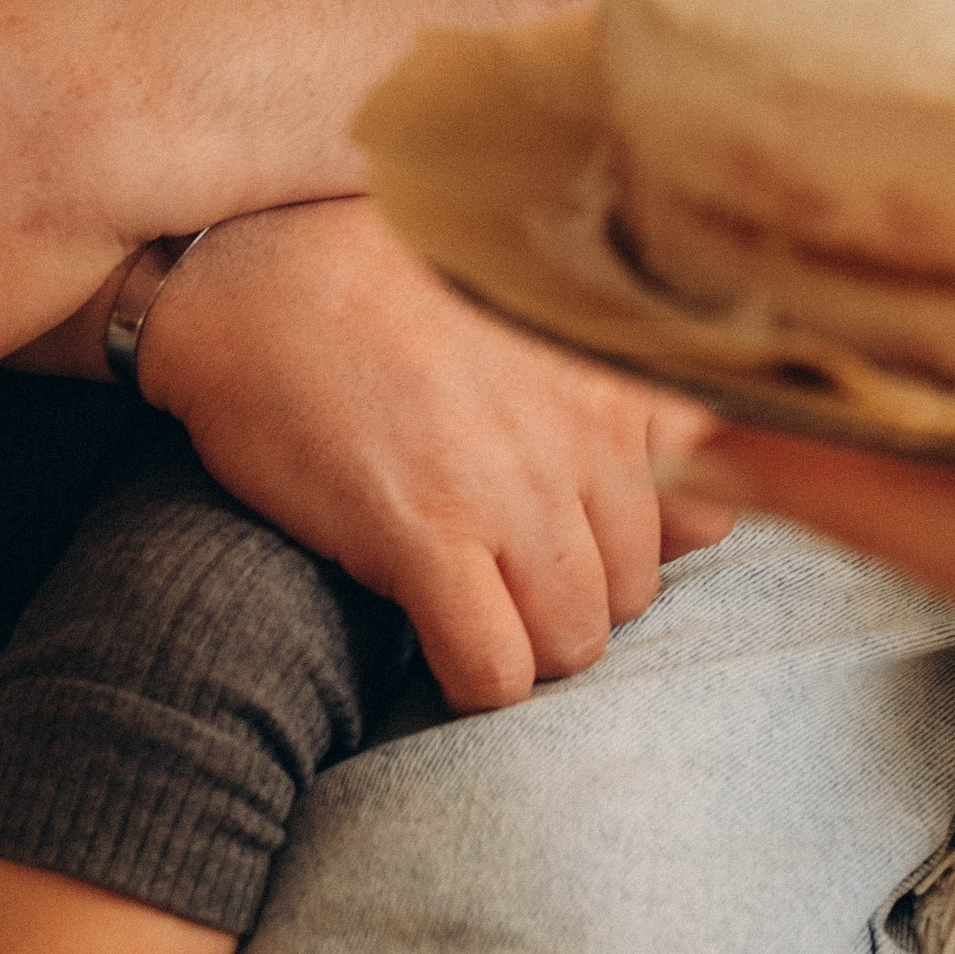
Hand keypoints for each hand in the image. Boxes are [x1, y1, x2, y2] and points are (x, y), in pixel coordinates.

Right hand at [141, 201, 734, 711]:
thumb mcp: (531, 324)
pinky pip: (492, 671)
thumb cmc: (383, 293)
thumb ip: (631, 405)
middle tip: (498, 567)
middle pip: (629, 592)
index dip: (629, 542)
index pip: (703, 517)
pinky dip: (469, 679)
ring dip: (522, 644)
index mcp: (615, 372)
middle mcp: (583, 430)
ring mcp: (507, 486)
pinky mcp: (423, 534)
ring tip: (464, 601)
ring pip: (572, 643)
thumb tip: (705, 517)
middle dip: (571, 598)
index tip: (566, 526)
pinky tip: (427, 634)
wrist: (249, 274)